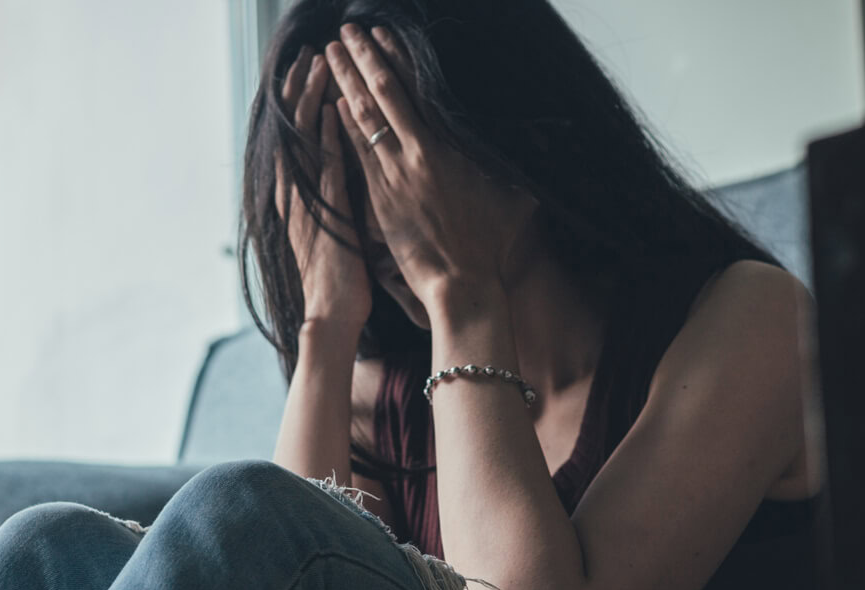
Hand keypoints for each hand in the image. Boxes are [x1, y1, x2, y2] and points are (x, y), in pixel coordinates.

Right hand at [277, 46, 372, 329]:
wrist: (331, 316)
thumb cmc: (338, 281)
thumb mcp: (332, 232)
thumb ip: (332, 203)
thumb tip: (344, 181)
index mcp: (295, 198)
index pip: (292, 139)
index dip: (296, 104)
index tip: (303, 73)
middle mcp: (294, 196)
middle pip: (292, 130)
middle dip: (299, 91)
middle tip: (306, 57)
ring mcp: (307, 203)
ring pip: (304, 141)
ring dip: (311, 102)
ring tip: (316, 67)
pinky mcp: (325, 213)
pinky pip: (325, 167)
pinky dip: (328, 137)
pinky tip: (333, 111)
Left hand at [326, 24, 538, 315]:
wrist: (462, 283)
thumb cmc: (490, 244)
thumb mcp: (513, 195)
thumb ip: (509, 164)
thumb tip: (534, 145)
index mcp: (448, 146)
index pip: (416, 89)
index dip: (395, 57)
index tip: (380, 33)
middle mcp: (417, 153)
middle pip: (384, 94)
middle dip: (362, 58)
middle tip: (344, 32)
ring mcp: (394, 175)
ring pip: (363, 118)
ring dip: (345, 83)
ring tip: (330, 55)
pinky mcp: (378, 198)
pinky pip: (356, 152)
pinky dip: (342, 125)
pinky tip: (332, 103)